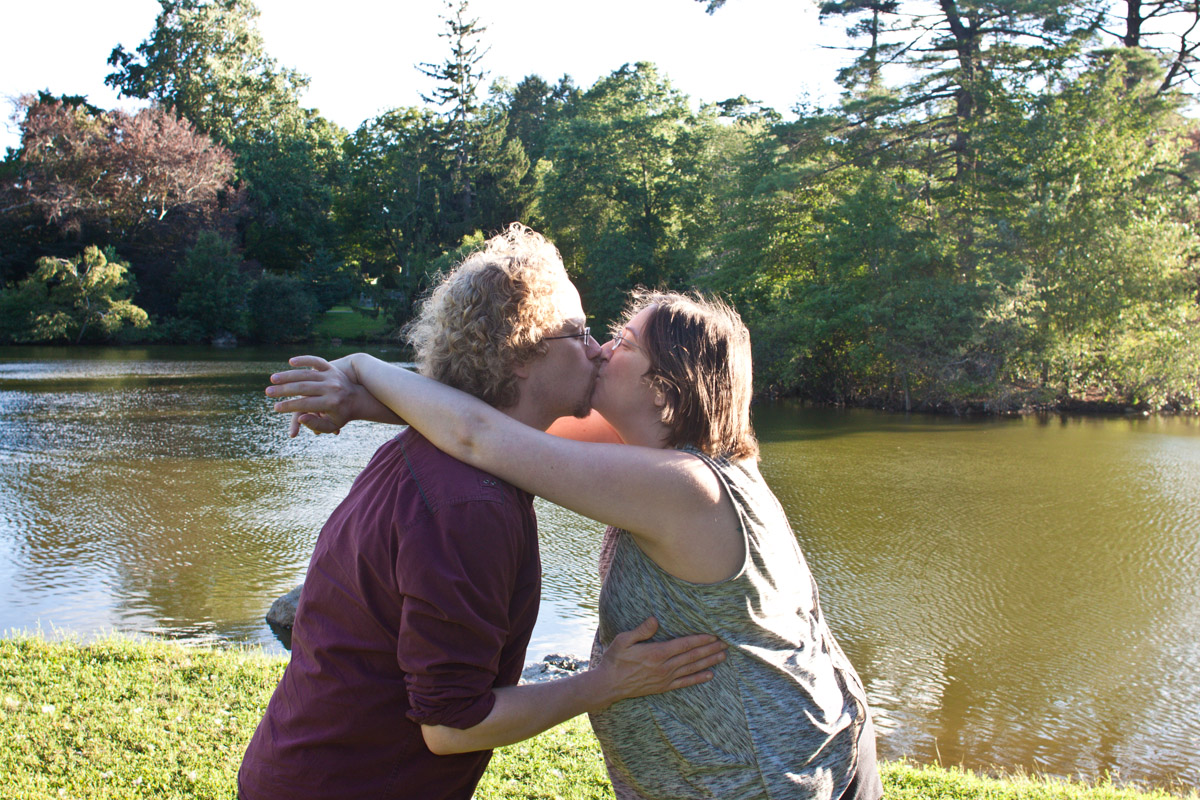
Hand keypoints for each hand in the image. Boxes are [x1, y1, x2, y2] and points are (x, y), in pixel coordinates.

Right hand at [266, 355, 363, 436]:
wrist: (359, 398)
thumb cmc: (341, 415)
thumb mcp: (331, 425)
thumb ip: (315, 424)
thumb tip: (300, 418)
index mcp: (331, 403)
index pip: (305, 404)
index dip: (289, 406)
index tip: (275, 407)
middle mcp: (331, 388)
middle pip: (303, 388)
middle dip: (283, 390)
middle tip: (268, 392)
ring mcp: (331, 376)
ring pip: (306, 374)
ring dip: (288, 375)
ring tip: (273, 379)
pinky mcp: (331, 368)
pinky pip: (316, 361)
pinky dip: (304, 359)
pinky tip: (291, 361)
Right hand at [589, 617, 725, 710]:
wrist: (609, 685)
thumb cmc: (615, 660)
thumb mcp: (623, 640)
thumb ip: (641, 630)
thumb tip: (655, 619)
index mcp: (656, 653)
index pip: (684, 645)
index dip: (700, 640)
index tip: (713, 635)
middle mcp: (664, 667)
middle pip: (692, 656)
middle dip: (710, 649)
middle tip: (725, 644)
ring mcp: (665, 678)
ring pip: (692, 668)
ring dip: (709, 662)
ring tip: (722, 656)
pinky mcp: (663, 687)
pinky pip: (685, 683)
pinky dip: (698, 678)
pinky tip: (710, 675)